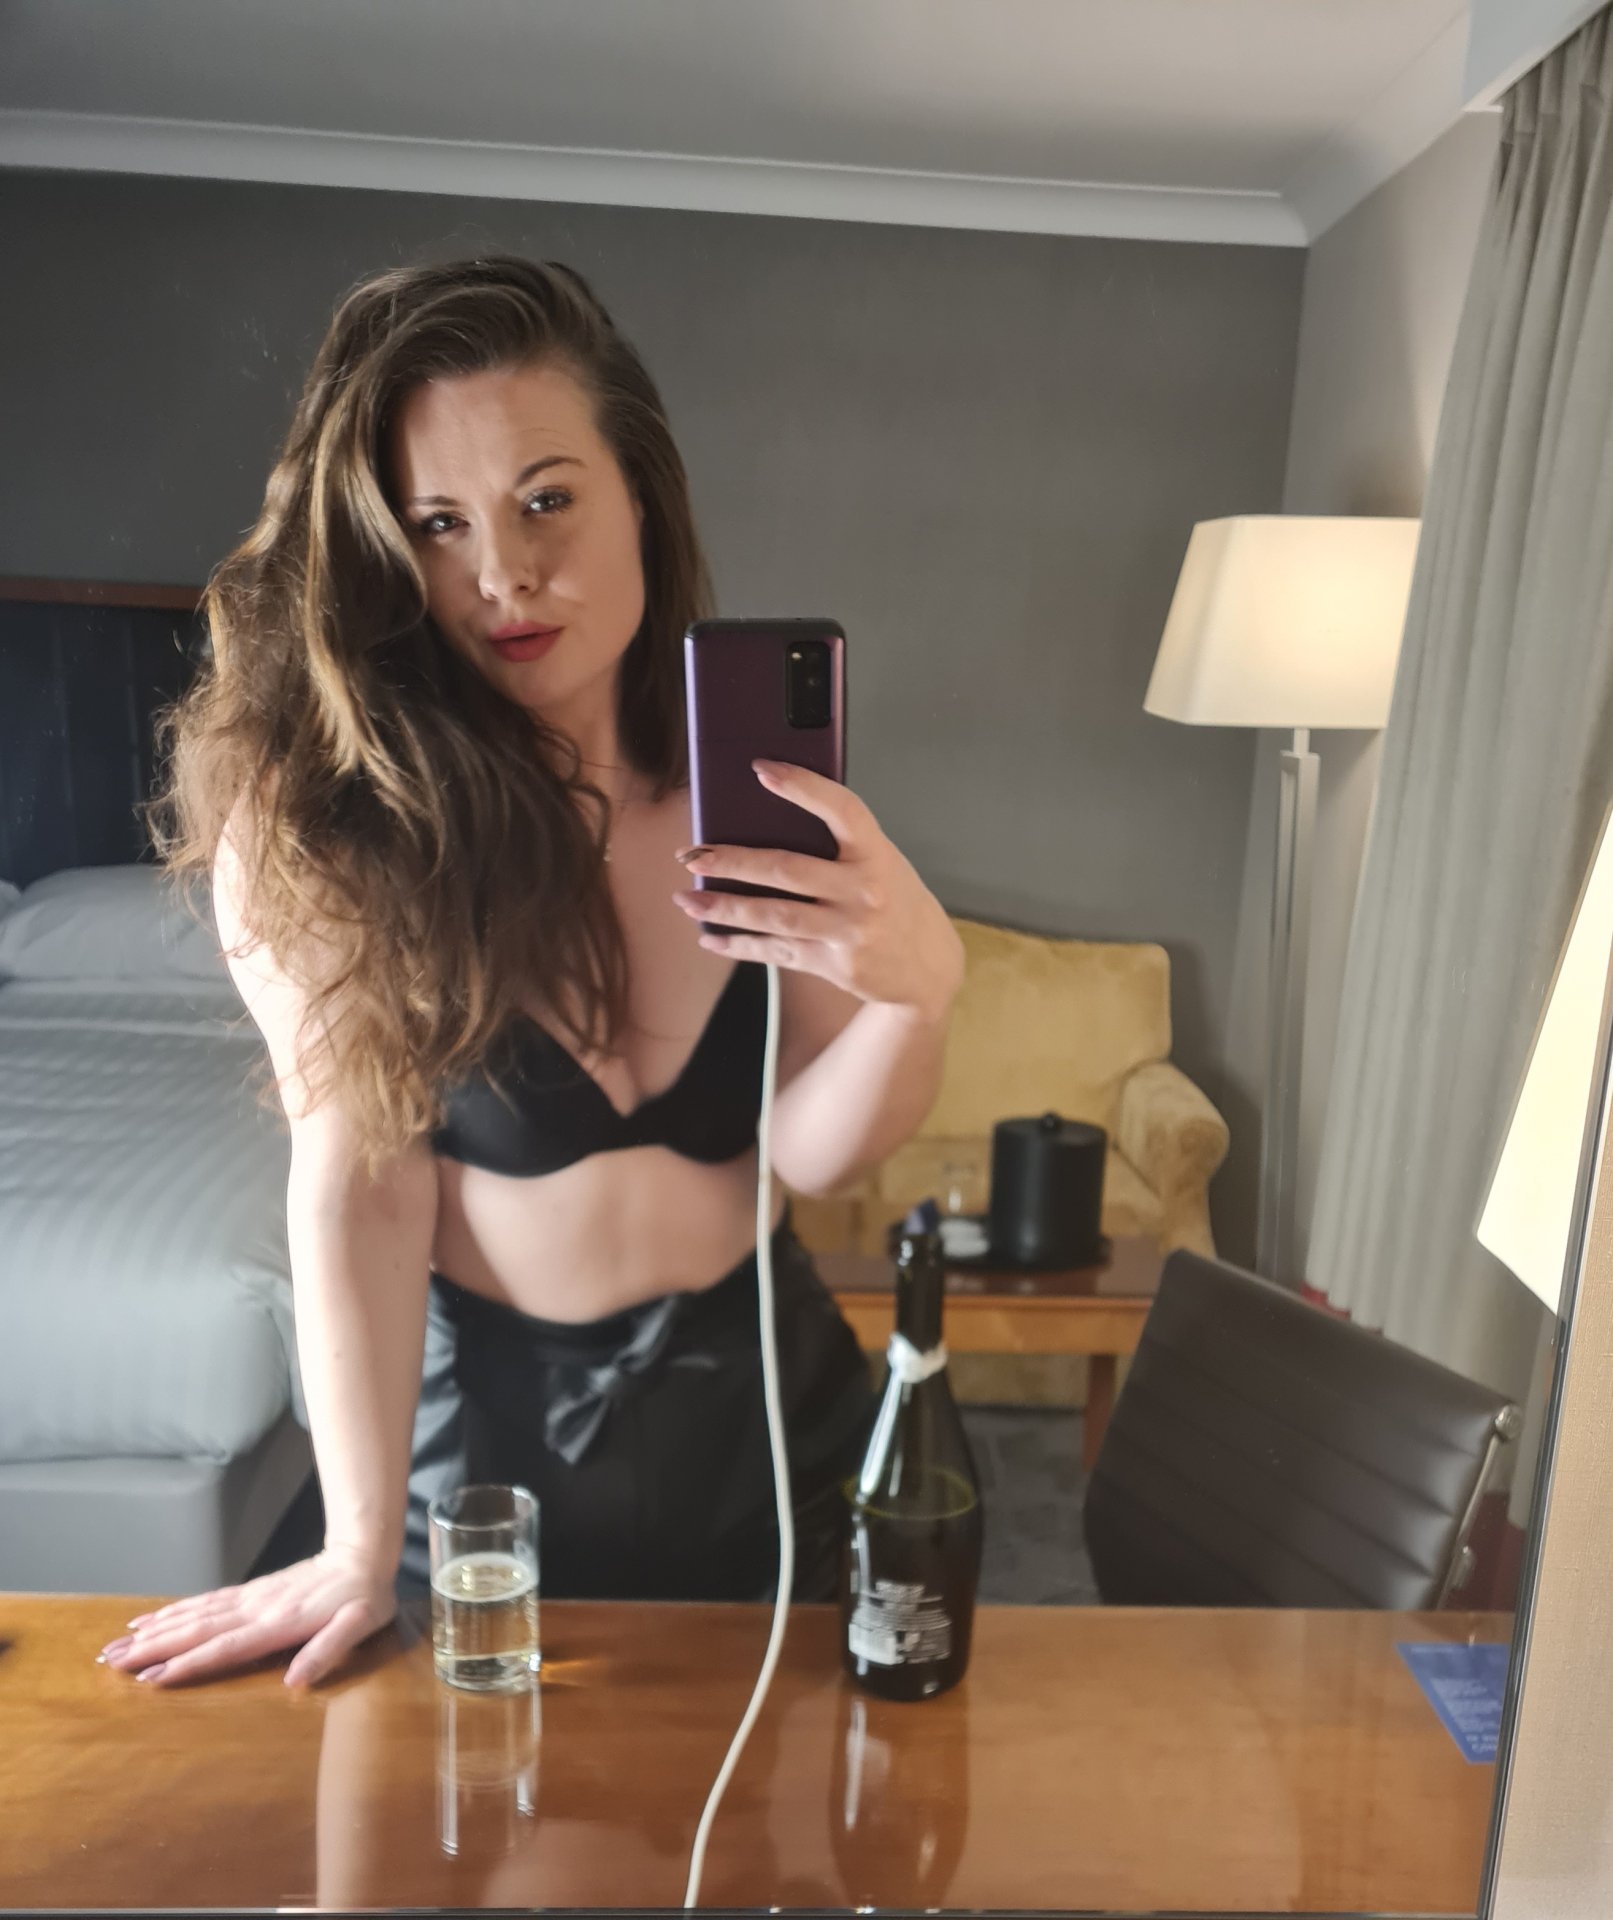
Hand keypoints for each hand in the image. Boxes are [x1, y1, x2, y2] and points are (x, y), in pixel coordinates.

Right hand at [96, 1544, 397, 1690]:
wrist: (363, 1551)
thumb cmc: (365, 1597)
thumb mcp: (359, 1626)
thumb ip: (328, 1651)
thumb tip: (296, 1682)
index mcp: (280, 1623)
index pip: (226, 1647)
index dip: (189, 1664)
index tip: (152, 1678)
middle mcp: (256, 1609)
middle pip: (197, 1630)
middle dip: (153, 1648)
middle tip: (112, 1663)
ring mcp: (250, 1598)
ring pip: (194, 1615)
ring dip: (155, 1631)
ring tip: (117, 1644)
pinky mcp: (250, 1592)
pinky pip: (205, 1602)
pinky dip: (174, 1611)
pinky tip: (151, 1619)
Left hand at [673, 759, 963, 1023]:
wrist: (929, 969)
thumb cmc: (895, 900)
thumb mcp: (883, 862)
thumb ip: (840, 844)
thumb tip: (764, 818)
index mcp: (877, 854)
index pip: (841, 809)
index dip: (802, 787)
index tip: (760, 768)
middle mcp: (864, 892)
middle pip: (786, 870)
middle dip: (731, 861)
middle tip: (692, 854)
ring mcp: (849, 932)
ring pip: (774, 915)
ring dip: (724, 907)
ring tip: (686, 898)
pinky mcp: (834, 964)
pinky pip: (777, 952)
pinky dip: (739, 945)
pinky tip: (709, 937)